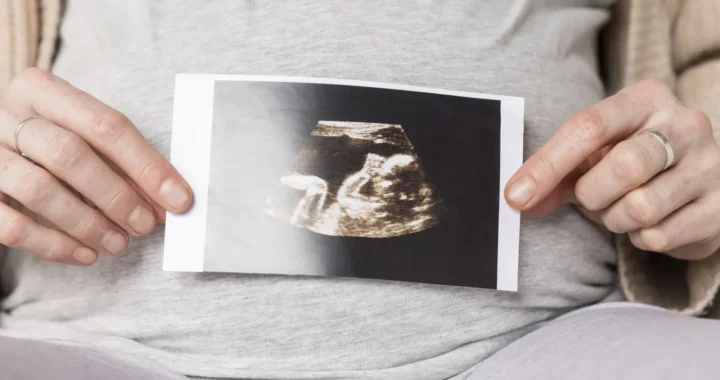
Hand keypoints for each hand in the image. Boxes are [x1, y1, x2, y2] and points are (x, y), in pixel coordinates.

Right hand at [0, 68, 192, 264]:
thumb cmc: (46, 142)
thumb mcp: (78, 134)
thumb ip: (120, 160)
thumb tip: (169, 198)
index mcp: (40, 90)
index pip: (105, 124)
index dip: (147, 165)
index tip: (179, 199)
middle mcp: (4, 115)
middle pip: (69, 154)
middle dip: (117, 195)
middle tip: (146, 224)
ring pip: (39, 190)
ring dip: (89, 224)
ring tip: (121, 244)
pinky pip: (11, 225)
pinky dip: (54, 245)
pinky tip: (86, 254)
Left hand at [505, 80, 719, 259]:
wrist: (695, 183)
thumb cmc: (633, 164)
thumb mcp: (592, 156)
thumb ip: (554, 175)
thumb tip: (517, 200)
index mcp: (646, 99)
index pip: (588, 127)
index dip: (547, 165)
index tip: (516, 195)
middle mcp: (686, 124)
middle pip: (623, 166)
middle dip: (593, 194)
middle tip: (593, 198)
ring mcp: (711, 165)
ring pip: (641, 207)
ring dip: (616, 219)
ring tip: (623, 207)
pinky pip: (660, 235)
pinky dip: (641, 238)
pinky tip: (650, 222)